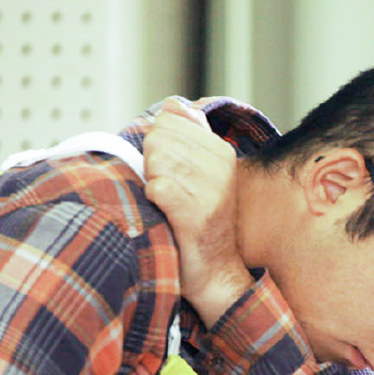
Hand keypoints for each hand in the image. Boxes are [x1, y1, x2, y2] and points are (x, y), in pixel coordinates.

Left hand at [140, 96, 252, 325]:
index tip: (170, 171)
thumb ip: (189, 135)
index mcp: (222, 152)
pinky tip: (164, 211)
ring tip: (166, 202)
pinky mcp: (195, 213)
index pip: (169, 122)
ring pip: (156, 161)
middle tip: (166, 190)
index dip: (158, 145)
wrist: (214, 269)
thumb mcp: (202, 172)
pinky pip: (157, 187)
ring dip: (152, 181)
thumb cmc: (200, 219)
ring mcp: (210, 190)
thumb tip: (174, 104)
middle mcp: (220, 167)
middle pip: (158, 139)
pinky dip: (152, 199)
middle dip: (151, 163)